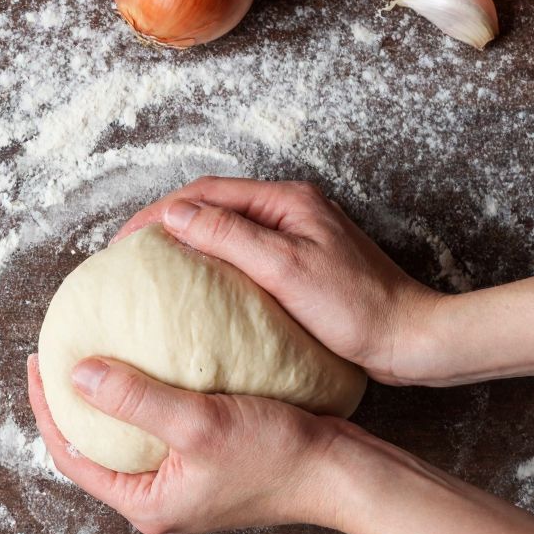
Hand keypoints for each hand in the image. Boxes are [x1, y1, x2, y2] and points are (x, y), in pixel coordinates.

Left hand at [26, 354, 358, 533]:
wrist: (340, 472)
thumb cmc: (276, 455)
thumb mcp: (198, 423)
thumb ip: (135, 399)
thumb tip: (76, 373)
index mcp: (146, 504)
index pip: (72, 455)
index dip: (47, 408)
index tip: (39, 360)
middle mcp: (159, 500)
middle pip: (93, 449)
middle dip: (71, 404)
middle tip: (60, 352)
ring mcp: (184, 485)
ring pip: (126, 439)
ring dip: (109, 398)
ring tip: (96, 351)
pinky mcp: (207, 466)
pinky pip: (160, 429)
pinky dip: (147, 396)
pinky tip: (152, 358)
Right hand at [114, 177, 445, 385]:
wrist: (411, 339)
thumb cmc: (357, 309)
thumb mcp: (287, 270)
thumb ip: (231, 237)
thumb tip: (174, 215)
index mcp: (286, 200)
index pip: (203, 194)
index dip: (156, 214)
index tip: (121, 244)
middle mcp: (291, 210)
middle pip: (211, 207)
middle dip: (165, 225)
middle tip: (126, 258)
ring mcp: (298, 237)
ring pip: (226, 231)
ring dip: (187, 245)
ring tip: (151, 274)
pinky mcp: (302, 268)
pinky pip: (244, 257)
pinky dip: (212, 267)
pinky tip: (197, 295)